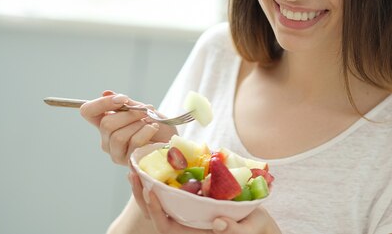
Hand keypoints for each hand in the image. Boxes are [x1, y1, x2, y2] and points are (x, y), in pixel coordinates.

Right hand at [80, 90, 176, 164]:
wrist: (173, 140)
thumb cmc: (156, 125)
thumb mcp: (142, 109)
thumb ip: (126, 104)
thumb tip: (106, 93)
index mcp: (106, 123)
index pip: (88, 111)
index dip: (102, 103)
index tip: (122, 99)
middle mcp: (106, 139)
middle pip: (106, 124)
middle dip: (129, 114)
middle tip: (144, 111)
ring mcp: (116, 152)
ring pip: (118, 136)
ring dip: (138, 124)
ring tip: (149, 122)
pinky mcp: (128, 161)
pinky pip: (133, 143)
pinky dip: (146, 131)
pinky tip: (153, 129)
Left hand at [128, 169, 281, 233]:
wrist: (258, 224)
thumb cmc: (254, 229)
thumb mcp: (248, 230)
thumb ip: (233, 230)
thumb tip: (218, 222)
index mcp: (192, 233)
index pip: (164, 225)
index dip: (154, 209)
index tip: (149, 189)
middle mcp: (186, 224)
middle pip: (156, 212)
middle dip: (142, 194)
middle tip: (132, 172)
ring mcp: (189, 213)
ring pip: (161, 202)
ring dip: (148, 185)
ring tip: (137, 167)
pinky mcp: (195, 202)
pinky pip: (174, 193)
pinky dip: (164, 180)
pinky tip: (160, 164)